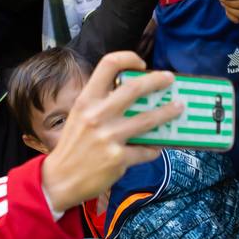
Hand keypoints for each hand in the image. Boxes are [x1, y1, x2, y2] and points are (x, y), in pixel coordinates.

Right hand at [39, 51, 180, 210]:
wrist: (60, 179)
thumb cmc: (73, 146)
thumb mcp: (80, 117)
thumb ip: (100, 104)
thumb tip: (133, 95)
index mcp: (86, 101)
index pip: (108, 65)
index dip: (128, 58)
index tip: (141, 64)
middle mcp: (97, 115)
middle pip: (134, 88)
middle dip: (157, 81)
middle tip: (170, 79)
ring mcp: (109, 137)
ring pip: (148, 119)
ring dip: (167, 112)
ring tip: (179, 108)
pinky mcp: (118, 158)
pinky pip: (145, 150)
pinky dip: (154, 148)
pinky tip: (156, 147)